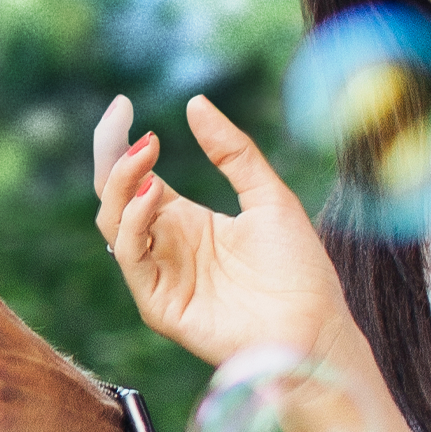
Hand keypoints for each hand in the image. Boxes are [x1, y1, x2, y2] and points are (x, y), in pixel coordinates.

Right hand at [95, 93, 356, 370]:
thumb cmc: (300, 271)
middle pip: (115, 197)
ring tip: (145, 157)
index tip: (123, 105)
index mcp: (186, 222)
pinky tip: (152, 197)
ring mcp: (160, 276)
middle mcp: (166, 247)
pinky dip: (133, 224)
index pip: (136, 178)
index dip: (123, 144)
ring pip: (113, 225)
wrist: (318, 329)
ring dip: (121, 186)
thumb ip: (233, 153)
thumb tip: (196, 102)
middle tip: (126, 124)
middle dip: (112, 158)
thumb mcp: (269, 196)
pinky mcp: (160, 305)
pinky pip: (131, 259)